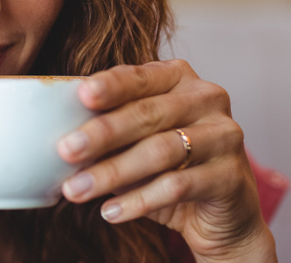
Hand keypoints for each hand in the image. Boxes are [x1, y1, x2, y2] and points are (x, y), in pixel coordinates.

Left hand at [57, 60, 276, 261]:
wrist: (221, 215)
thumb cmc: (167, 165)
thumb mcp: (135, 140)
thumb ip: (107, 127)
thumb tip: (60, 135)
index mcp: (178, 77)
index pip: (139, 76)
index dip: (111, 86)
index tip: (82, 95)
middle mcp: (206, 98)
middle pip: (147, 114)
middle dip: (101, 133)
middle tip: (65, 151)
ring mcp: (225, 135)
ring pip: (159, 151)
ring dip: (112, 172)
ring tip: (75, 190)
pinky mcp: (231, 176)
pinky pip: (177, 186)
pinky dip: (138, 200)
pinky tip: (109, 212)